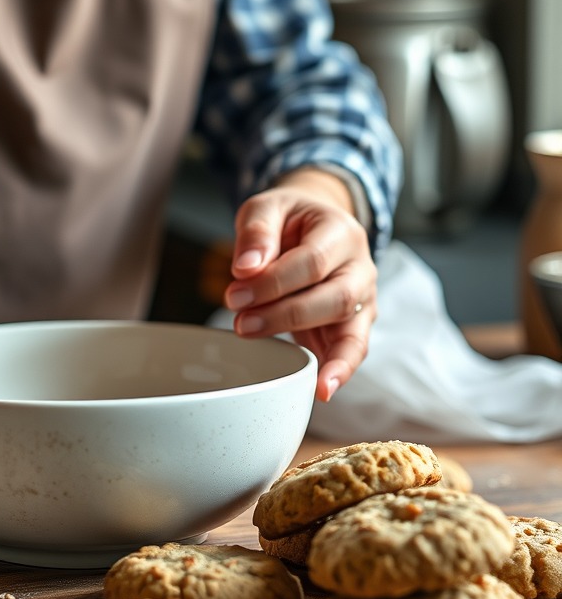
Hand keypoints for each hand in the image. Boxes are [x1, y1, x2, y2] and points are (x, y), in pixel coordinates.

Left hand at [223, 168, 375, 401]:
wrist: (312, 226)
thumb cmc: (288, 220)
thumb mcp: (266, 207)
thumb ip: (257, 232)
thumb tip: (246, 268)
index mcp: (341, 231)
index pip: (313, 261)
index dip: (273, 281)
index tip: (234, 293)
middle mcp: (361, 267)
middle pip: (334, 298)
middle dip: (283, 314)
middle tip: (240, 322)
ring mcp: (362, 298)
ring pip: (349, 330)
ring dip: (302, 343)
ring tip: (267, 349)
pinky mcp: (354, 324)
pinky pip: (354, 351)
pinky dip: (339, 372)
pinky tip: (321, 391)